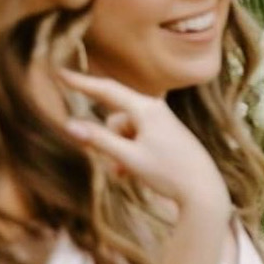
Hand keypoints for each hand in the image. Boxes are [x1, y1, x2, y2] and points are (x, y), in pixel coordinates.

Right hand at [59, 70, 230, 219]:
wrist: (203, 190)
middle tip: (118, 165)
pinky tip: (135, 172)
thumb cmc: (168, 173)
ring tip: (131, 172)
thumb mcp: (128, 158)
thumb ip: (99, 141)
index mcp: (147, 109)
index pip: (107, 90)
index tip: (60, 73)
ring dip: (120, 151)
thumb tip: (69, 125)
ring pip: (125, 132)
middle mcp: (155, 109)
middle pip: (116, 119)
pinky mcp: (166, 135)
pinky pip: (137, 139)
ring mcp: (162, 122)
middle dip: (110, 141)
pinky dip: (131, 154)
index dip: (81, 83)